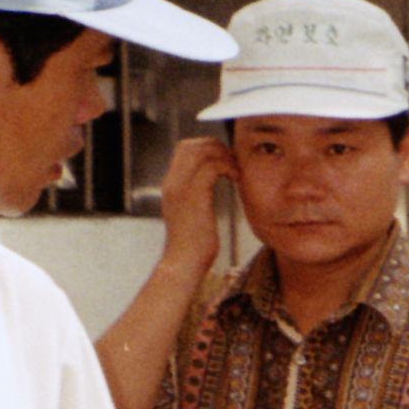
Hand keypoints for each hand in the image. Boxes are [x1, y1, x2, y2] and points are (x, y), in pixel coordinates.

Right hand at [153, 136, 234, 285]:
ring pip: (202, 151)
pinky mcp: (194, 195)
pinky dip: (228, 167)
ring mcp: (181, 187)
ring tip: (236, 170)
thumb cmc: (193, 245)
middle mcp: (173, 182)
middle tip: (233, 163)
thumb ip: (196, 195)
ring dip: (224, 156)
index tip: (225, 161)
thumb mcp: (192, 214)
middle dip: (216, 147)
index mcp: (171, 185)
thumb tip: (208, 186)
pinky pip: (213, 166)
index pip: (185, 149)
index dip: (207, 148)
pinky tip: (237, 179)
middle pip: (192, 144)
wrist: (184, 263)